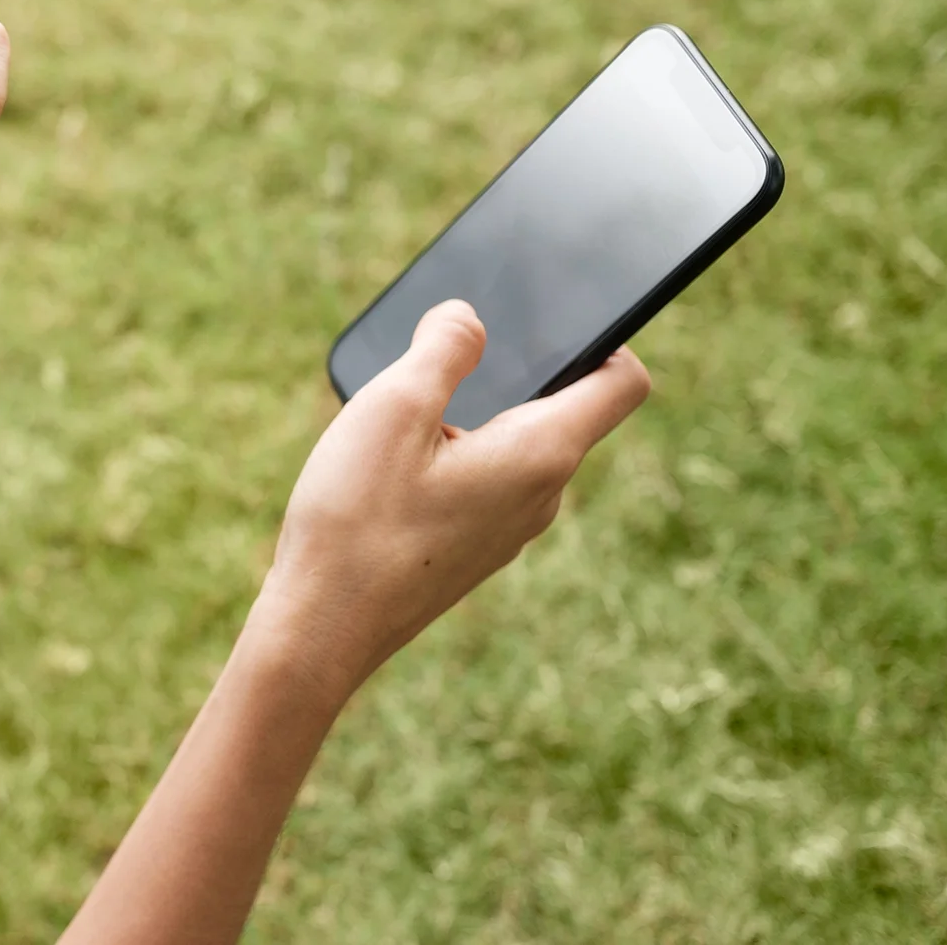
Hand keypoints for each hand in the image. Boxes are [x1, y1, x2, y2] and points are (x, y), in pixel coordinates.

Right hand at [267, 300, 651, 688]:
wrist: (321, 629)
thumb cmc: (357, 520)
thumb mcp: (392, 408)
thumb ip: (443, 349)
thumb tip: (469, 316)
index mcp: (541, 454)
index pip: (625, 383)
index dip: (607, 337)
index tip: (556, 319)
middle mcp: (541, 496)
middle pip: (561, 410)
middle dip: (513, 371)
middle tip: (440, 360)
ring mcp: (509, 531)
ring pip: (514, 447)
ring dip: (471, 418)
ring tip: (399, 421)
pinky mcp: (473, 551)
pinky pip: (484, 482)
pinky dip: (450, 457)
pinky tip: (387, 467)